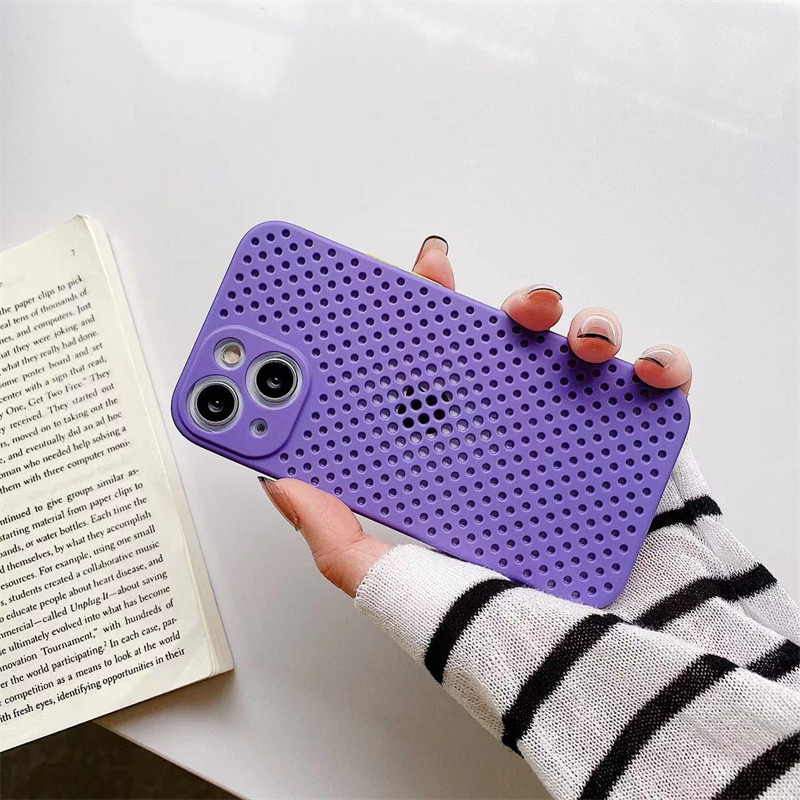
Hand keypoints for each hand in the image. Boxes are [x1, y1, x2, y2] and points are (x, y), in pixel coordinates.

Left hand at [261, 236, 693, 596]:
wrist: (589, 678)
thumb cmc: (493, 634)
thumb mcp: (396, 585)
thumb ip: (334, 537)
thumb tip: (280, 484)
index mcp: (460, 453)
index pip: (436, 368)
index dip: (420, 313)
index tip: (406, 275)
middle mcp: (519, 433)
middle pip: (510, 340)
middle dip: (501, 301)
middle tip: (484, 291)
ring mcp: (582, 433)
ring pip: (581, 345)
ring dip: (576, 318)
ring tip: (565, 336)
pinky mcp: (641, 446)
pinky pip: (658, 387)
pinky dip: (659, 363)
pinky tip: (641, 370)